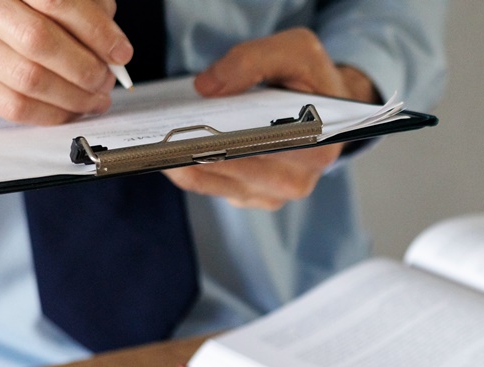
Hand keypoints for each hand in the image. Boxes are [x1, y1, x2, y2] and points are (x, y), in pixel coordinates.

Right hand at [0, 0, 127, 124]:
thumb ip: (68, 5)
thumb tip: (110, 35)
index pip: (56, 0)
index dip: (96, 30)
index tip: (119, 51)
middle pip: (41, 42)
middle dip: (87, 67)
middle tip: (106, 78)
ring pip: (29, 79)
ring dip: (74, 96)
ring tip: (94, 97)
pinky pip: (13, 106)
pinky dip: (51, 114)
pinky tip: (68, 110)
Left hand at [162, 28, 378, 210]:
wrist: (328, 108)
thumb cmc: (312, 80)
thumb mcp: (295, 51)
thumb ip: (252, 60)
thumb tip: (206, 88)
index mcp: (315, 145)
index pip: (257, 147)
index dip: (216, 139)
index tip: (179, 128)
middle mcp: (298, 180)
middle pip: (230, 170)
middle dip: (190, 150)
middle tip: (155, 132)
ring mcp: (275, 194)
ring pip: (214, 184)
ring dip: (181, 161)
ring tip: (154, 138)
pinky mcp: (256, 198)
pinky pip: (213, 188)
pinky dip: (189, 168)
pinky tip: (171, 148)